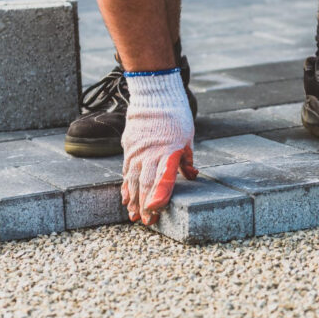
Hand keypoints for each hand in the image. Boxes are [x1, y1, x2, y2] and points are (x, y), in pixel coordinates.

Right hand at [120, 71, 198, 225]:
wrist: (153, 95)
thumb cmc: (175, 116)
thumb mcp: (188, 137)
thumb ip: (187, 159)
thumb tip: (193, 176)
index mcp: (169, 151)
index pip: (164, 178)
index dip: (159, 195)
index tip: (155, 210)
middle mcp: (151, 153)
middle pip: (146, 184)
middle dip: (146, 205)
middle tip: (147, 222)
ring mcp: (138, 151)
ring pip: (133, 180)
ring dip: (134, 200)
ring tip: (134, 216)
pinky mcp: (129, 148)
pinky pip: (126, 171)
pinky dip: (126, 186)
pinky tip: (126, 198)